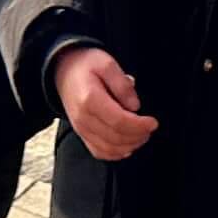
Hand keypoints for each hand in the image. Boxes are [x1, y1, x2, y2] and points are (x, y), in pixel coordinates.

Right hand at [52, 43, 156, 158]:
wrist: (64, 71)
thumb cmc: (86, 65)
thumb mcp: (107, 64)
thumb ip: (122, 85)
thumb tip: (134, 106)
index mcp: (90, 100)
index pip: (119, 121)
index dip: (139, 125)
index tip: (153, 123)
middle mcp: (83, 118)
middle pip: (115, 138)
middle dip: (137, 136)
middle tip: (150, 128)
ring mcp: (81, 129)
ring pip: (108, 148)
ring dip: (129, 146)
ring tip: (142, 136)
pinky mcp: (81, 134)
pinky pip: (99, 152)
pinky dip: (115, 154)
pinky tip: (127, 146)